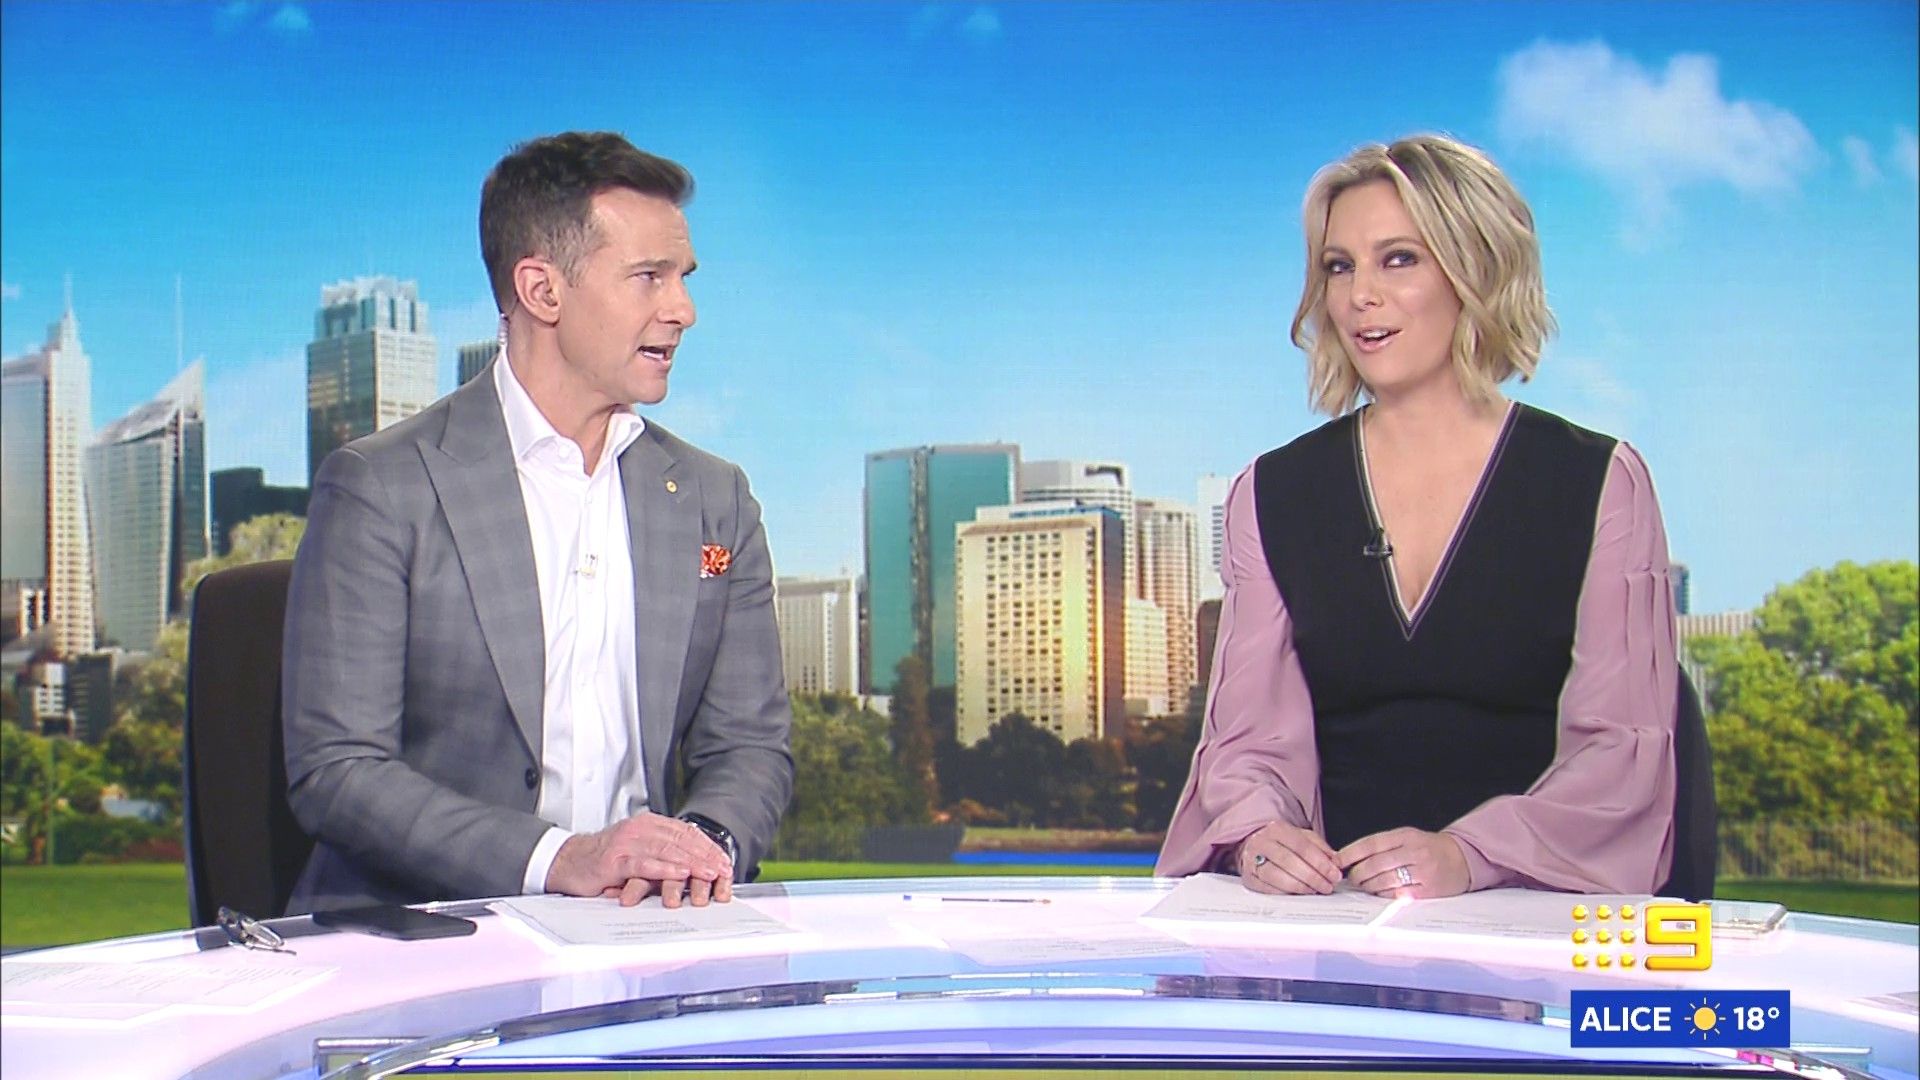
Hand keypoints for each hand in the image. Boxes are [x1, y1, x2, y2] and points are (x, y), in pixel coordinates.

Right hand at [546, 812, 731, 903]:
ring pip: (666, 851)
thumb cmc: (605, 859)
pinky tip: (679, 874)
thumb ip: (662, 852)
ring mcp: (628, 843)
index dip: (707, 847)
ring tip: (709, 873)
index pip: (685, 832)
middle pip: (680, 841)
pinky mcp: (615, 860)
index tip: (724, 860)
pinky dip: (664, 870)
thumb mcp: (638, 850)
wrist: (569, 861)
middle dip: (705, 856)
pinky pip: (644, 865)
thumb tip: (693, 864)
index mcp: (648, 824)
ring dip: (691, 863)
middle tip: (723, 870)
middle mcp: (640, 829)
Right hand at [1235, 820, 1341, 894]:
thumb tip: (1335, 862)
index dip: (1321, 863)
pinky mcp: (1248, 878)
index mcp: (1277, 829)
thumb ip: (1320, 848)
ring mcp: (1251, 860)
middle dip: (1313, 877)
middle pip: (1290, 862)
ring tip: (1315, 890)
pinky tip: (1299, 893)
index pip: (1302, 846)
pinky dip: (1286, 893)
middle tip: (1328, 886)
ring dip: (1301, 887)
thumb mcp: (1302, 838)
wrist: (1251, 848)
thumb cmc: (1281, 844)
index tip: (1334, 874)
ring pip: (1278, 877)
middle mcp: (1261, 842)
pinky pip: (1268, 889)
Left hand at [1336, 827, 1469, 898]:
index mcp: (1407, 836)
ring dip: (1368, 885)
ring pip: (1385, 880)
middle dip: (1358, 873)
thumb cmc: (1429, 848)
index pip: (1372, 843)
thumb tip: (1352, 858)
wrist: (1462, 858)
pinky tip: (1379, 892)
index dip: (1351, 853)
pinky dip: (1383, 894)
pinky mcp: (1429, 890)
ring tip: (1363, 885)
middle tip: (1351, 877)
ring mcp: (1423, 872)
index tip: (1337, 860)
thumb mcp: (1408, 837)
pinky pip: (1398, 894)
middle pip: (1376, 864)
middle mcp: (1415, 852)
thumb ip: (1383, 845)